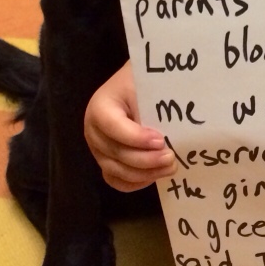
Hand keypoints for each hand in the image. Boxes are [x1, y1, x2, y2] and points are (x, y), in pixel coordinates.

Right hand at [84, 60, 176, 190]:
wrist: (134, 83)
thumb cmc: (142, 83)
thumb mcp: (145, 88)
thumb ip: (150, 112)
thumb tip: (166, 139)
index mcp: (100, 107)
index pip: (113, 127)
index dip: (136, 138)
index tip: (161, 141)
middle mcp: (93, 130)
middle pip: (115, 152)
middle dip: (146, 160)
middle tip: (171, 157)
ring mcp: (97, 148)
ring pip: (116, 170)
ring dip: (144, 174)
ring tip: (169, 167)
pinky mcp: (105, 160)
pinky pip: (115, 179)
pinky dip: (134, 182)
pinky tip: (154, 176)